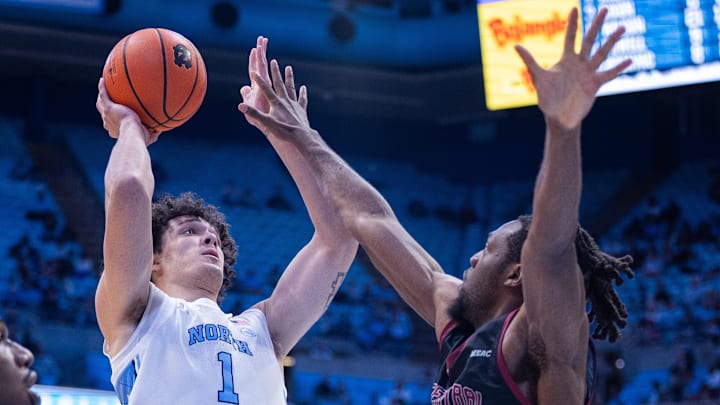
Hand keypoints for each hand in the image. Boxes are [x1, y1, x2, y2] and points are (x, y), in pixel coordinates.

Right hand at [96, 78, 159, 144]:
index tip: (120, 115)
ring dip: (102, 95)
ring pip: (101, 103)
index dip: (115, 120)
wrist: (133, 134)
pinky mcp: (108, 108)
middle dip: (106, 107)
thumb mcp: (150, 135)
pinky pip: (103, 94)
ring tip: (103, 86)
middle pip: (105, 113)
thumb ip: (155, 131)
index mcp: (116, 130)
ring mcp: (107, 115)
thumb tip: (162, 127)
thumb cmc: (142, 138)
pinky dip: (102, 87)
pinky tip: (103, 79)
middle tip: (110, 101)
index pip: (114, 123)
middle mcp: (109, 122)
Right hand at [238, 38, 311, 142]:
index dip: (258, 80)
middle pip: (279, 83)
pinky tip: (303, 87)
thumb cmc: (283, 131)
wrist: (301, 137)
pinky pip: (302, 99)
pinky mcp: (301, 110)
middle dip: (275, 72)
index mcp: (276, 102)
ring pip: (291, 88)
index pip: (265, 88)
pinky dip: (302, 93)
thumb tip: (240, 106)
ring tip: (288, 67)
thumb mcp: (266, 123)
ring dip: (289, 77)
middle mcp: (285, 100)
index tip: (253, 70)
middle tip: (273, 61)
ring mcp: (294, 104)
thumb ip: (254, 113)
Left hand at [514, 8, 630, 129]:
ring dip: (612, 41)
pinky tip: (629, 59)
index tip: (574, 8)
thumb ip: (530, 61)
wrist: (558, 117)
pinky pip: (609, 74)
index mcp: (565, 60)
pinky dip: (619, 68)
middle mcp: (579, 63)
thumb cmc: (547, 97)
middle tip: (605, 9)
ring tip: (622, 28)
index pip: (570, 37)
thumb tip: (516, 45)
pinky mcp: (595, 84)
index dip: (571, 23)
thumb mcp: (538, 78)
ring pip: (602, 54)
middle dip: (596, 25)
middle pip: (589, 40)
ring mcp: (588, 73)